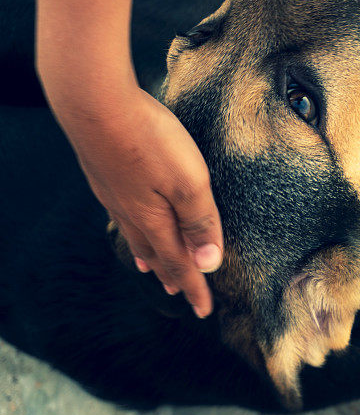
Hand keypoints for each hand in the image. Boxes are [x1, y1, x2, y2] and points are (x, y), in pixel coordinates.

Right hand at [48, 82, 222, 317]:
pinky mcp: (106, 175)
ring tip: (153, 270)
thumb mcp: (189, 183)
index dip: (194, 287)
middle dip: (173, 275)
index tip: (205, 311)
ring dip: (150, 256)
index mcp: (156, 221)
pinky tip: (128, 219)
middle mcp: (132, 214)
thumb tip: (209, 264)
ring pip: (137, 235)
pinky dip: (132, 230)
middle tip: (181, 293)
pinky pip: (123, 215)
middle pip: (157, 253)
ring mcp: (116, 195)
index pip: (180, 264)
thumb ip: (200, 222)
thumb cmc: (148, 141)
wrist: (95, 103)